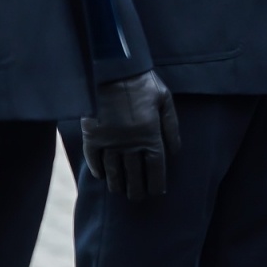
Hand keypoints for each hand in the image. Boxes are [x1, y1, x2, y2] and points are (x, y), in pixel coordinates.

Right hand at [84, 70, 181, 201]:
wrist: (112, 69)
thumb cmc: (142, 83)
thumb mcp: (164, 101)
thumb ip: (171, 127)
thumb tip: (175, 152)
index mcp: (150, 136)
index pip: (155, 169)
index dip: (156, 184)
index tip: (156, 192)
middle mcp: (129, 144)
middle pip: (133, 175)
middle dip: (136, 190)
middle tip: (137, 197)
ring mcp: (109, 142)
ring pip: (113, 171)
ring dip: (117, 184)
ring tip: (120, 191)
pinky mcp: (92, 136)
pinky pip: (94, 160)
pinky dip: (98, 170)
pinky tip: (102, 176)